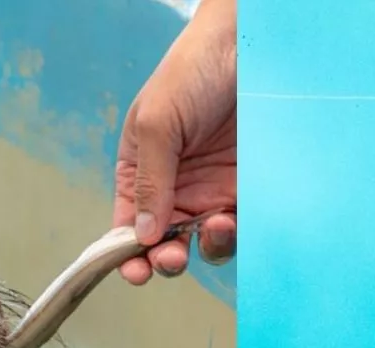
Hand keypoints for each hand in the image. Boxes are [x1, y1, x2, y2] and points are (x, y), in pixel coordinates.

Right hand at [113, 0, 236, 285]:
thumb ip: (150, 181)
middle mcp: (174, 189)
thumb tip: (142, 237)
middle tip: (172, 257)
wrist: (247, 49)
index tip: (134, 271)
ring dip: (205, 248)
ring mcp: (211, 192)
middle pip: (165, 244)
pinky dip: (235, 234)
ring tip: (214, 226)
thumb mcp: (156, 123)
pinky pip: (240, 228)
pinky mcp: (246, 192)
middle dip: (166, 259)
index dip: (127, 254)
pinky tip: (232, 218)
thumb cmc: (191, 73)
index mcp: (140, 173)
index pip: (128, 226)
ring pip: (204, 244)